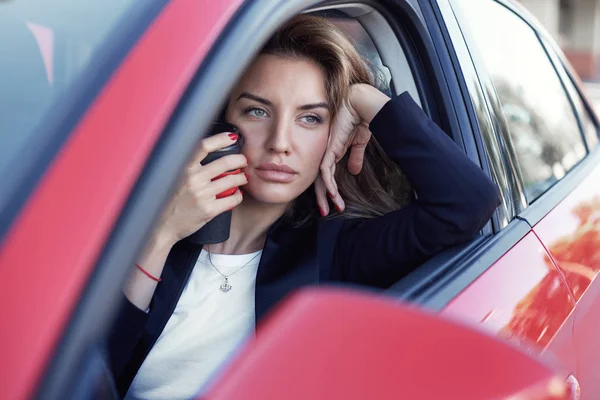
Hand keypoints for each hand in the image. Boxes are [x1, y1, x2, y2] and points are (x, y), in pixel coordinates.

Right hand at [153, 132, 247, 244]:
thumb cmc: (166, 200)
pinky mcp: (209, 210)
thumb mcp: (171, 176)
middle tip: (243, 160)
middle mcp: (193, 179)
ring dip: (241, 178)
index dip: (221, 139)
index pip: (204, 145)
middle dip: (240, 160)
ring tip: (242, 178)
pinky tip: (236, 194)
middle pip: (225, 162)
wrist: (160, 227)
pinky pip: (232, 199)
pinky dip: (238, 196)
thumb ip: (186, 165)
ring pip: (232, 180)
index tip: (232, 138)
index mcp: (183, 167)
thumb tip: (205, 152)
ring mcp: (202, 194)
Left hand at [316, 84, 389, 214]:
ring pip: (321, 179)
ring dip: (326, 195)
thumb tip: (354, 171)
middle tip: (325, 212)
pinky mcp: (329, 149)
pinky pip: (326, 171)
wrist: (359, 104)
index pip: (326, 175)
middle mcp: (326, 154)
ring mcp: (326, 152)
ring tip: (330, 209)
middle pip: (319, 180)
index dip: (328, 190)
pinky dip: (329, 184)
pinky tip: (333, 195)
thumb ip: (355, 157)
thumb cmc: (358, 118)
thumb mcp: (358, 143)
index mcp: (332, 152)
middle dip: (322, 198)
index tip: (333, 203)